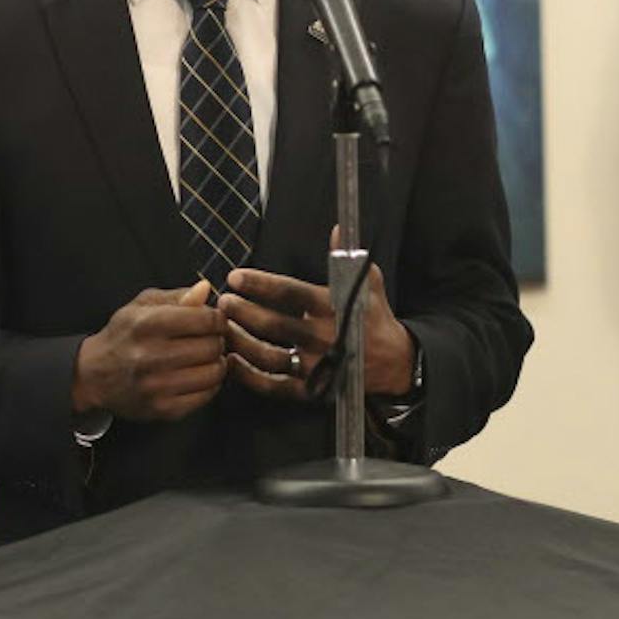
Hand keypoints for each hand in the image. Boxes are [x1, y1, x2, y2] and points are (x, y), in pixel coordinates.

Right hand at [71, 280, 226, 421]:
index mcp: (147, 324)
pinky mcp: (162, 409)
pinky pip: (205, 396)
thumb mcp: (143, 305)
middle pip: (212, 346)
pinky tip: (200, 376)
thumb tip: (205, 289)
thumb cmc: (124, 335)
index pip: (205, 320)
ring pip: (213, 373)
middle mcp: (150, 356)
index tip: (215, 321)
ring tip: (207, 358)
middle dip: (218, 340)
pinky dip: (210, 385)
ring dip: (217, 363)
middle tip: (211, 340)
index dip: (218, 318)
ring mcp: (156, 386)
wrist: (93, 376)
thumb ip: (178, 296)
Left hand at [220, 256, 414, 399]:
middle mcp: (324, 338)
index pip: (291, 293)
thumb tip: (338, 229)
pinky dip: (249, 377)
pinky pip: (274, 386)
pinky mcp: (312, 390)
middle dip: (244, 312)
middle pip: (275, 325)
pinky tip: (232, 362)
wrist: (395, 363)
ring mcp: (317, 367)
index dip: (261, 284)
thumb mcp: (370, 283)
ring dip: (241, 342)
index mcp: (335, 308)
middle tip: (223, 301)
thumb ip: (348, 258)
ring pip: (269, 356)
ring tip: (223, 328)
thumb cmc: (375, 318)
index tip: (236, 276)